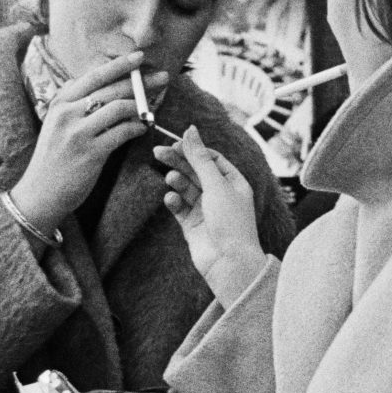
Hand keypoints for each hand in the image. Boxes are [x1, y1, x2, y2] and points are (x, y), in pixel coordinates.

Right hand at [10, 53, 166, 234]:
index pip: (94, 76)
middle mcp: (67, 113)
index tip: (140, 57)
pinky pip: (122, 133)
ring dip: (142, 107)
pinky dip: (136, 128)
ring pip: (120, 108)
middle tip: (163, 77)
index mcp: (60, 102)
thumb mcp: (55, 124)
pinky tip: (142, 129)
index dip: (119, 64)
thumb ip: (72, 103)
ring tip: (152, 110)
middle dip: (141, 81)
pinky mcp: (90, 153)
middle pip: (112, 89)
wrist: (40, 193)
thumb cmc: (54, 158)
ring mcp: (78, 133)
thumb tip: (86, 83)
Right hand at [157, 126, 265, 306]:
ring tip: (170, 179)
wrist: (228, 262)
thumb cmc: (230, 222)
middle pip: (196, 171)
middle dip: (179, 161)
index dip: (194, 150)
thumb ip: (200, 157)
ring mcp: (206, 210)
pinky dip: (174, 200)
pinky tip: (171, 198)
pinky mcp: (192, 225)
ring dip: (177, 181)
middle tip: (158, 151)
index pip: (211, 158)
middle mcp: (220, 195)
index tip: (176, 143)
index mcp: (234, 182)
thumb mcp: (216, 184)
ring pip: (186, 188)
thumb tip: (190, 130)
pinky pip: (179, 207)